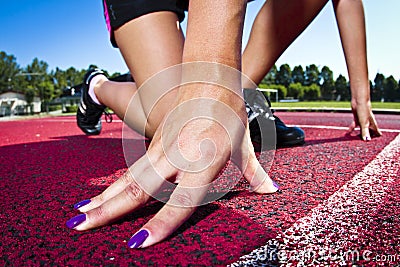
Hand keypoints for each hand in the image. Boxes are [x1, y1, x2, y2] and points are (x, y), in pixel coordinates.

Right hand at [67, 84, 277, 247]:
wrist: (210, 75)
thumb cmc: (230, 111)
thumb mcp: (245, 144)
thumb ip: (254, 173)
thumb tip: (271, 191)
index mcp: (205, 161)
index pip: (180, 200)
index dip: (161, 224)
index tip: (139, 243)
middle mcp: (178, 156)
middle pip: (139, 187)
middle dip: (109, 210)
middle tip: (80, 228)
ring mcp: (162, 147)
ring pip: (127, 177)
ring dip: (102, 199)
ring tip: (78, 217)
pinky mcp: (153, 141)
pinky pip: (130, 169)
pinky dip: (110, 186)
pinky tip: (96, 199)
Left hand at [348, 100, 381, 140]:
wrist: (358, 101)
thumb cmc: (363, 111)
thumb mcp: (364, 123)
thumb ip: (365, 132)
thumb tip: (367, 140)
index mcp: (373, 125)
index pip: (378, 133)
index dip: (375, 138)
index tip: (370, 143)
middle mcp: (369, 123)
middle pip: (370, 133)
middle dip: (366, 137)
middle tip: (361, 144)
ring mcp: (362, 121)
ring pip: (362, 130)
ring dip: (358, 134)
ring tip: (354, 141)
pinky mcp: (357, 118)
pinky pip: (354, 126)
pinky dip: (351, 129)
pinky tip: (347, 133)